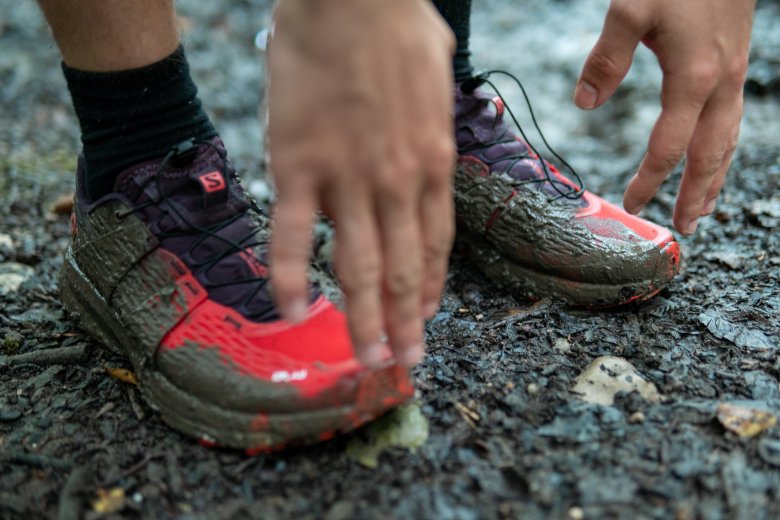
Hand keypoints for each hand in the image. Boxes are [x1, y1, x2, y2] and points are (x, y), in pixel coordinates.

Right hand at [267, 0, 455, 366]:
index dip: (430, 288)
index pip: (435, 243)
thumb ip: (439, 116)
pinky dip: (288, 275)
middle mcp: (397, 182)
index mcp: (433, 163)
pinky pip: (290, 233)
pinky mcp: (298, 165)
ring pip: (357, 264)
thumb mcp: (441, 76)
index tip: (425, 320)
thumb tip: (435, 129)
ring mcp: (348, 178)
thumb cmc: (397, 27)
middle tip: (401, 362)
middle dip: (403, 322)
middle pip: (402, 268)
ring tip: (365, 357)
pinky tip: (291, 313)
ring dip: (363, 317)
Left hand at [573, 0, 755, 234]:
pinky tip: (714, 154)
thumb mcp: (630, 7)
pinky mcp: (735, 63)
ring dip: (716, 177)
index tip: (633, 204)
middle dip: (696, 195)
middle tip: (685, 228)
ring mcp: (734, 74)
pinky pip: (733, 120)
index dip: (650, 180)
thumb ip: (606, 57)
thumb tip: (584, 103)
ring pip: (729, 140)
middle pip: (711, 156)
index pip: (669, 148)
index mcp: (694, 79)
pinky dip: (724, 148)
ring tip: (706, 206)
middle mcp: (721, 84)